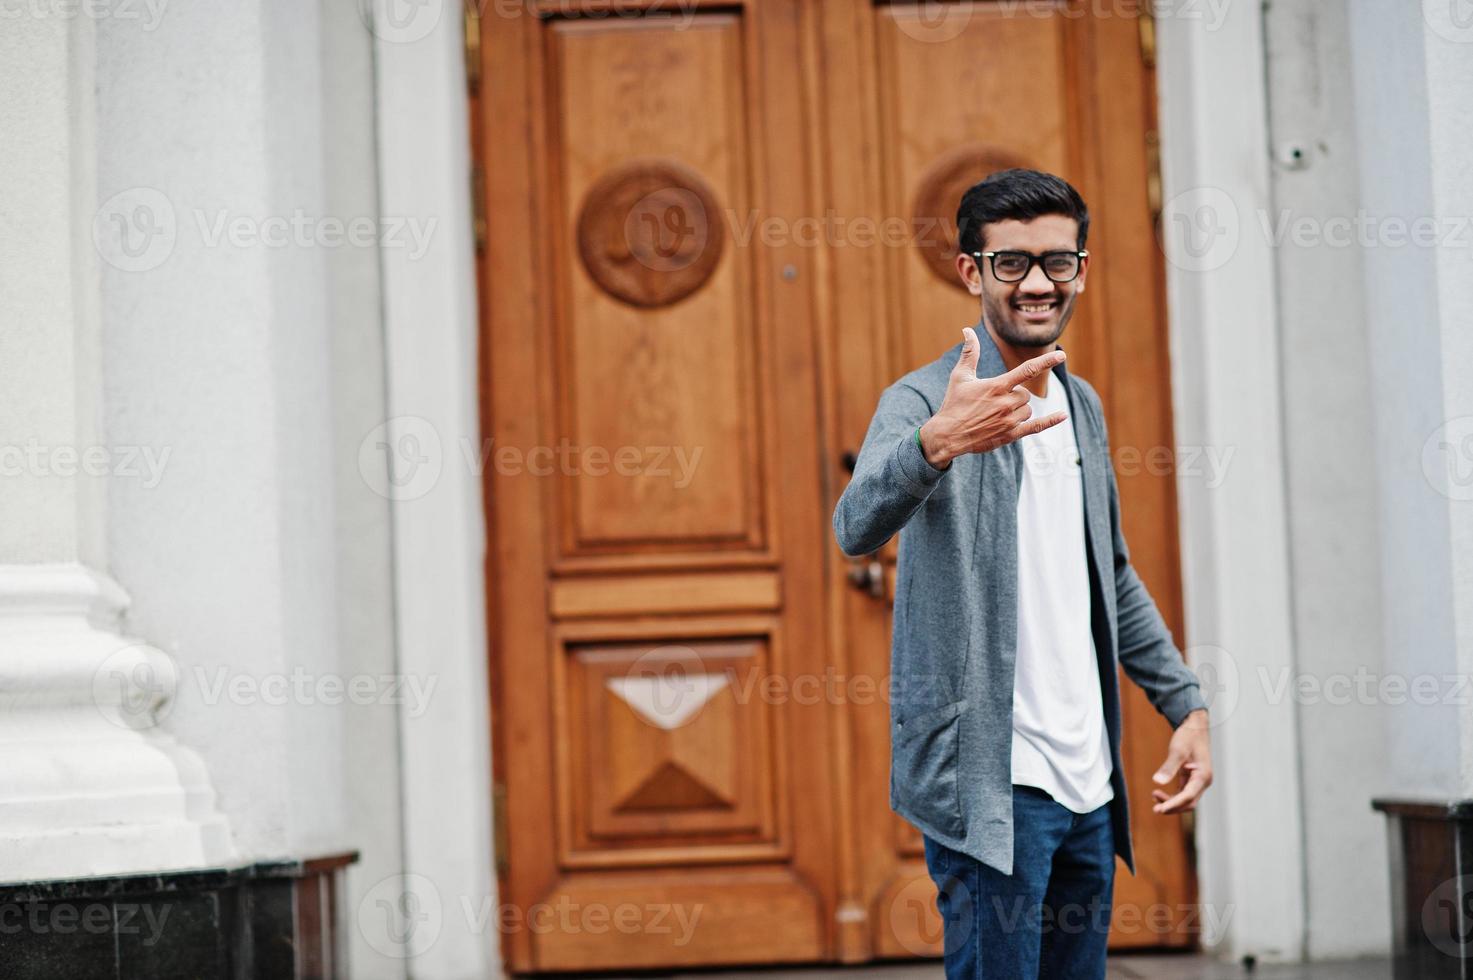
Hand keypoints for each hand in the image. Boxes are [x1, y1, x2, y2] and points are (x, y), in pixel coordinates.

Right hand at [917, 327, 1067, 468]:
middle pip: (1026, 393)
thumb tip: (968, 330)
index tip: (1061, 354)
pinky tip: (1063, 415)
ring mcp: (1010, 420)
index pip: (1027, 370)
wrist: (947, 435)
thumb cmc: (953, 404)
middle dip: (1015, 394)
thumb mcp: (960, 376)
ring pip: (1028, 409)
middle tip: (994, 401)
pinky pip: (1036, 427)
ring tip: (997, 413)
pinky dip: (1051, 421)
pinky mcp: (1010, 435)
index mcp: (996, 386)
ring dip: (1019, 408)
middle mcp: (1006, 403)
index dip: (1046, 361)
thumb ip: (969, 353)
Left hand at [1151, 709, 1212, 813]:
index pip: (1188, 796)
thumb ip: (1169, 767)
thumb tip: (1157, 781)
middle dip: (1173, 807)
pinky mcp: (1192, 779)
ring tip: (1154, 797)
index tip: (1160, 809)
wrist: (1195, 727)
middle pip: (1189, 802)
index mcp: (1203, 776)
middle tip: (1155, 809)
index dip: (1174, 804)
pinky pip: (1182, 793)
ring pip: (1185, 799)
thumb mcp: (1177, 750)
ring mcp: (1198, 781)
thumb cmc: (1188, 736)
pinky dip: (1172, 796)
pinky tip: (1158, 793)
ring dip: (1171, 802)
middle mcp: (1203, 781)